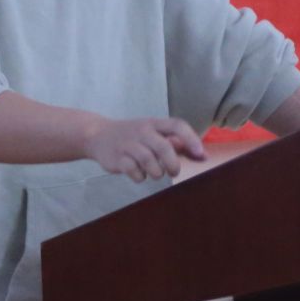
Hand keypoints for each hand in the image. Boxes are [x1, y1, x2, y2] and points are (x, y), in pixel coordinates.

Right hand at [83, 116, 207, 182]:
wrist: (98, 135)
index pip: (176, 125)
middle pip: (164, 147)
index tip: (200, 154)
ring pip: (149, 161)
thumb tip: (202, 156)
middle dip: (173, 163)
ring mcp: (128, 144)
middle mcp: (142, 131)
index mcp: (154, 123)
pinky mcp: (117, 157)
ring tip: (155, 173)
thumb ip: (175, 143)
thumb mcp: (152, 133)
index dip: (191, 139)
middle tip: (174, 172)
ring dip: (156, 172)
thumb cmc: (133, 136)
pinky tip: (139, 174)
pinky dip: (140, 177)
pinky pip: (133, 171)